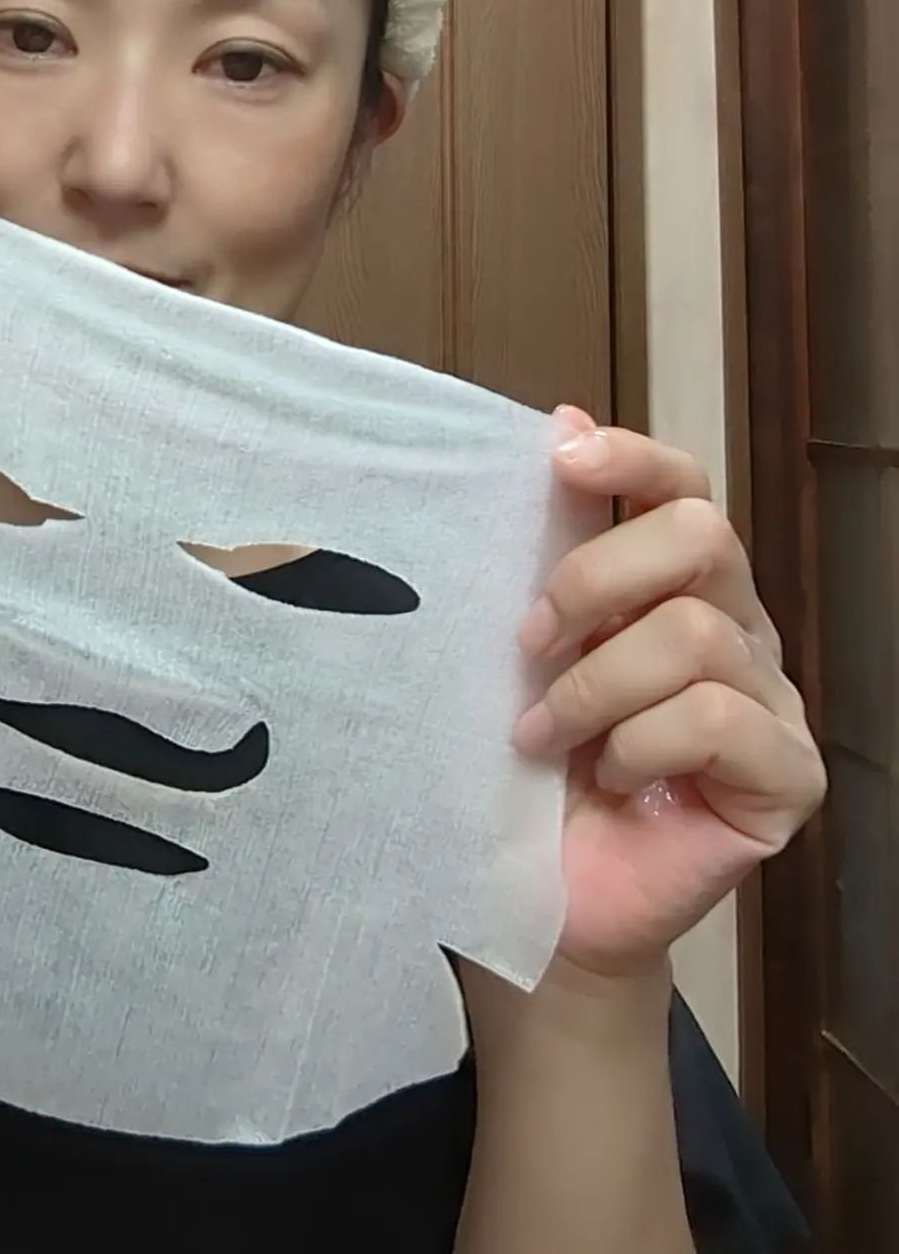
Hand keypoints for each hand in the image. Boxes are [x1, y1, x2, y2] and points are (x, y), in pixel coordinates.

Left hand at [512, 405, 825, 977]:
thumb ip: (549, 551)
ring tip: (544, 737)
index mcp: (676, 588)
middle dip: (597, 578)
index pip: (684, 488)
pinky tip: (611, 780)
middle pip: (702, 537)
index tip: (560, 457)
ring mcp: (771, 702)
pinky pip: (716, 719)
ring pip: (696, 634)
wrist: (547, 894)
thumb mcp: (528, 652)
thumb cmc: (533, 769)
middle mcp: (736, 630)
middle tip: (529, 641)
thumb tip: (558, 421)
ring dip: (595, 687)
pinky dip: (641, 744)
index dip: (633, 459)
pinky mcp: (786, 776)